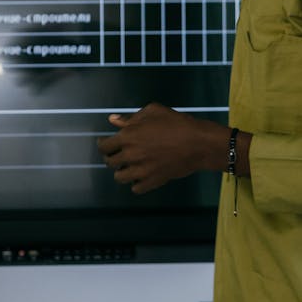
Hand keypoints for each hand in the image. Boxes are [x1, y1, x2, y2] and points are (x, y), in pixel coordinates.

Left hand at [96, 102, 228, 193]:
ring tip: (129, 166)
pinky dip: (136, 184)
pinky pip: (136, 189)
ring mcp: (141, 171)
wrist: (198, 144)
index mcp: (127, 136)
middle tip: (119, 154)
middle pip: (110, 162)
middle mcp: (130, 155)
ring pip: (120, 178)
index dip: (103, 144)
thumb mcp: (152, 112)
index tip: (106, 143)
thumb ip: (130, 118)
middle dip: (112, 157)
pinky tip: (141, 176)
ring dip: (122, 172)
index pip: (104, 146)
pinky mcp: (153, 182)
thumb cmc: (176, 123)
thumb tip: (113, 120)